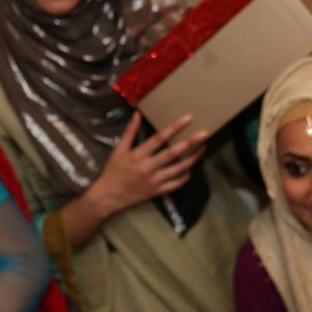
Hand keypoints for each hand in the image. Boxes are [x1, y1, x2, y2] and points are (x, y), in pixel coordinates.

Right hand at [87, 113, 208, 219]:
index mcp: (138, 156)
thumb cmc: (113, 172)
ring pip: (178, 170)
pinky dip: (184, 177)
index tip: (187, 118)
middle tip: (204, 134)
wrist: (108, 197)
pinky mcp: (157, 192)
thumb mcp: (118, 150)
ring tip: (203, 149)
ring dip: (192, 159)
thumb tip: (137, 114)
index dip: (174, 128)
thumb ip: (129, 132)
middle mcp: (148, 168)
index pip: (159, 139)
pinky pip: (175, 185)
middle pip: (172, 154)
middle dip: (190, 143)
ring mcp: (154, 182)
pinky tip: (191, 169)